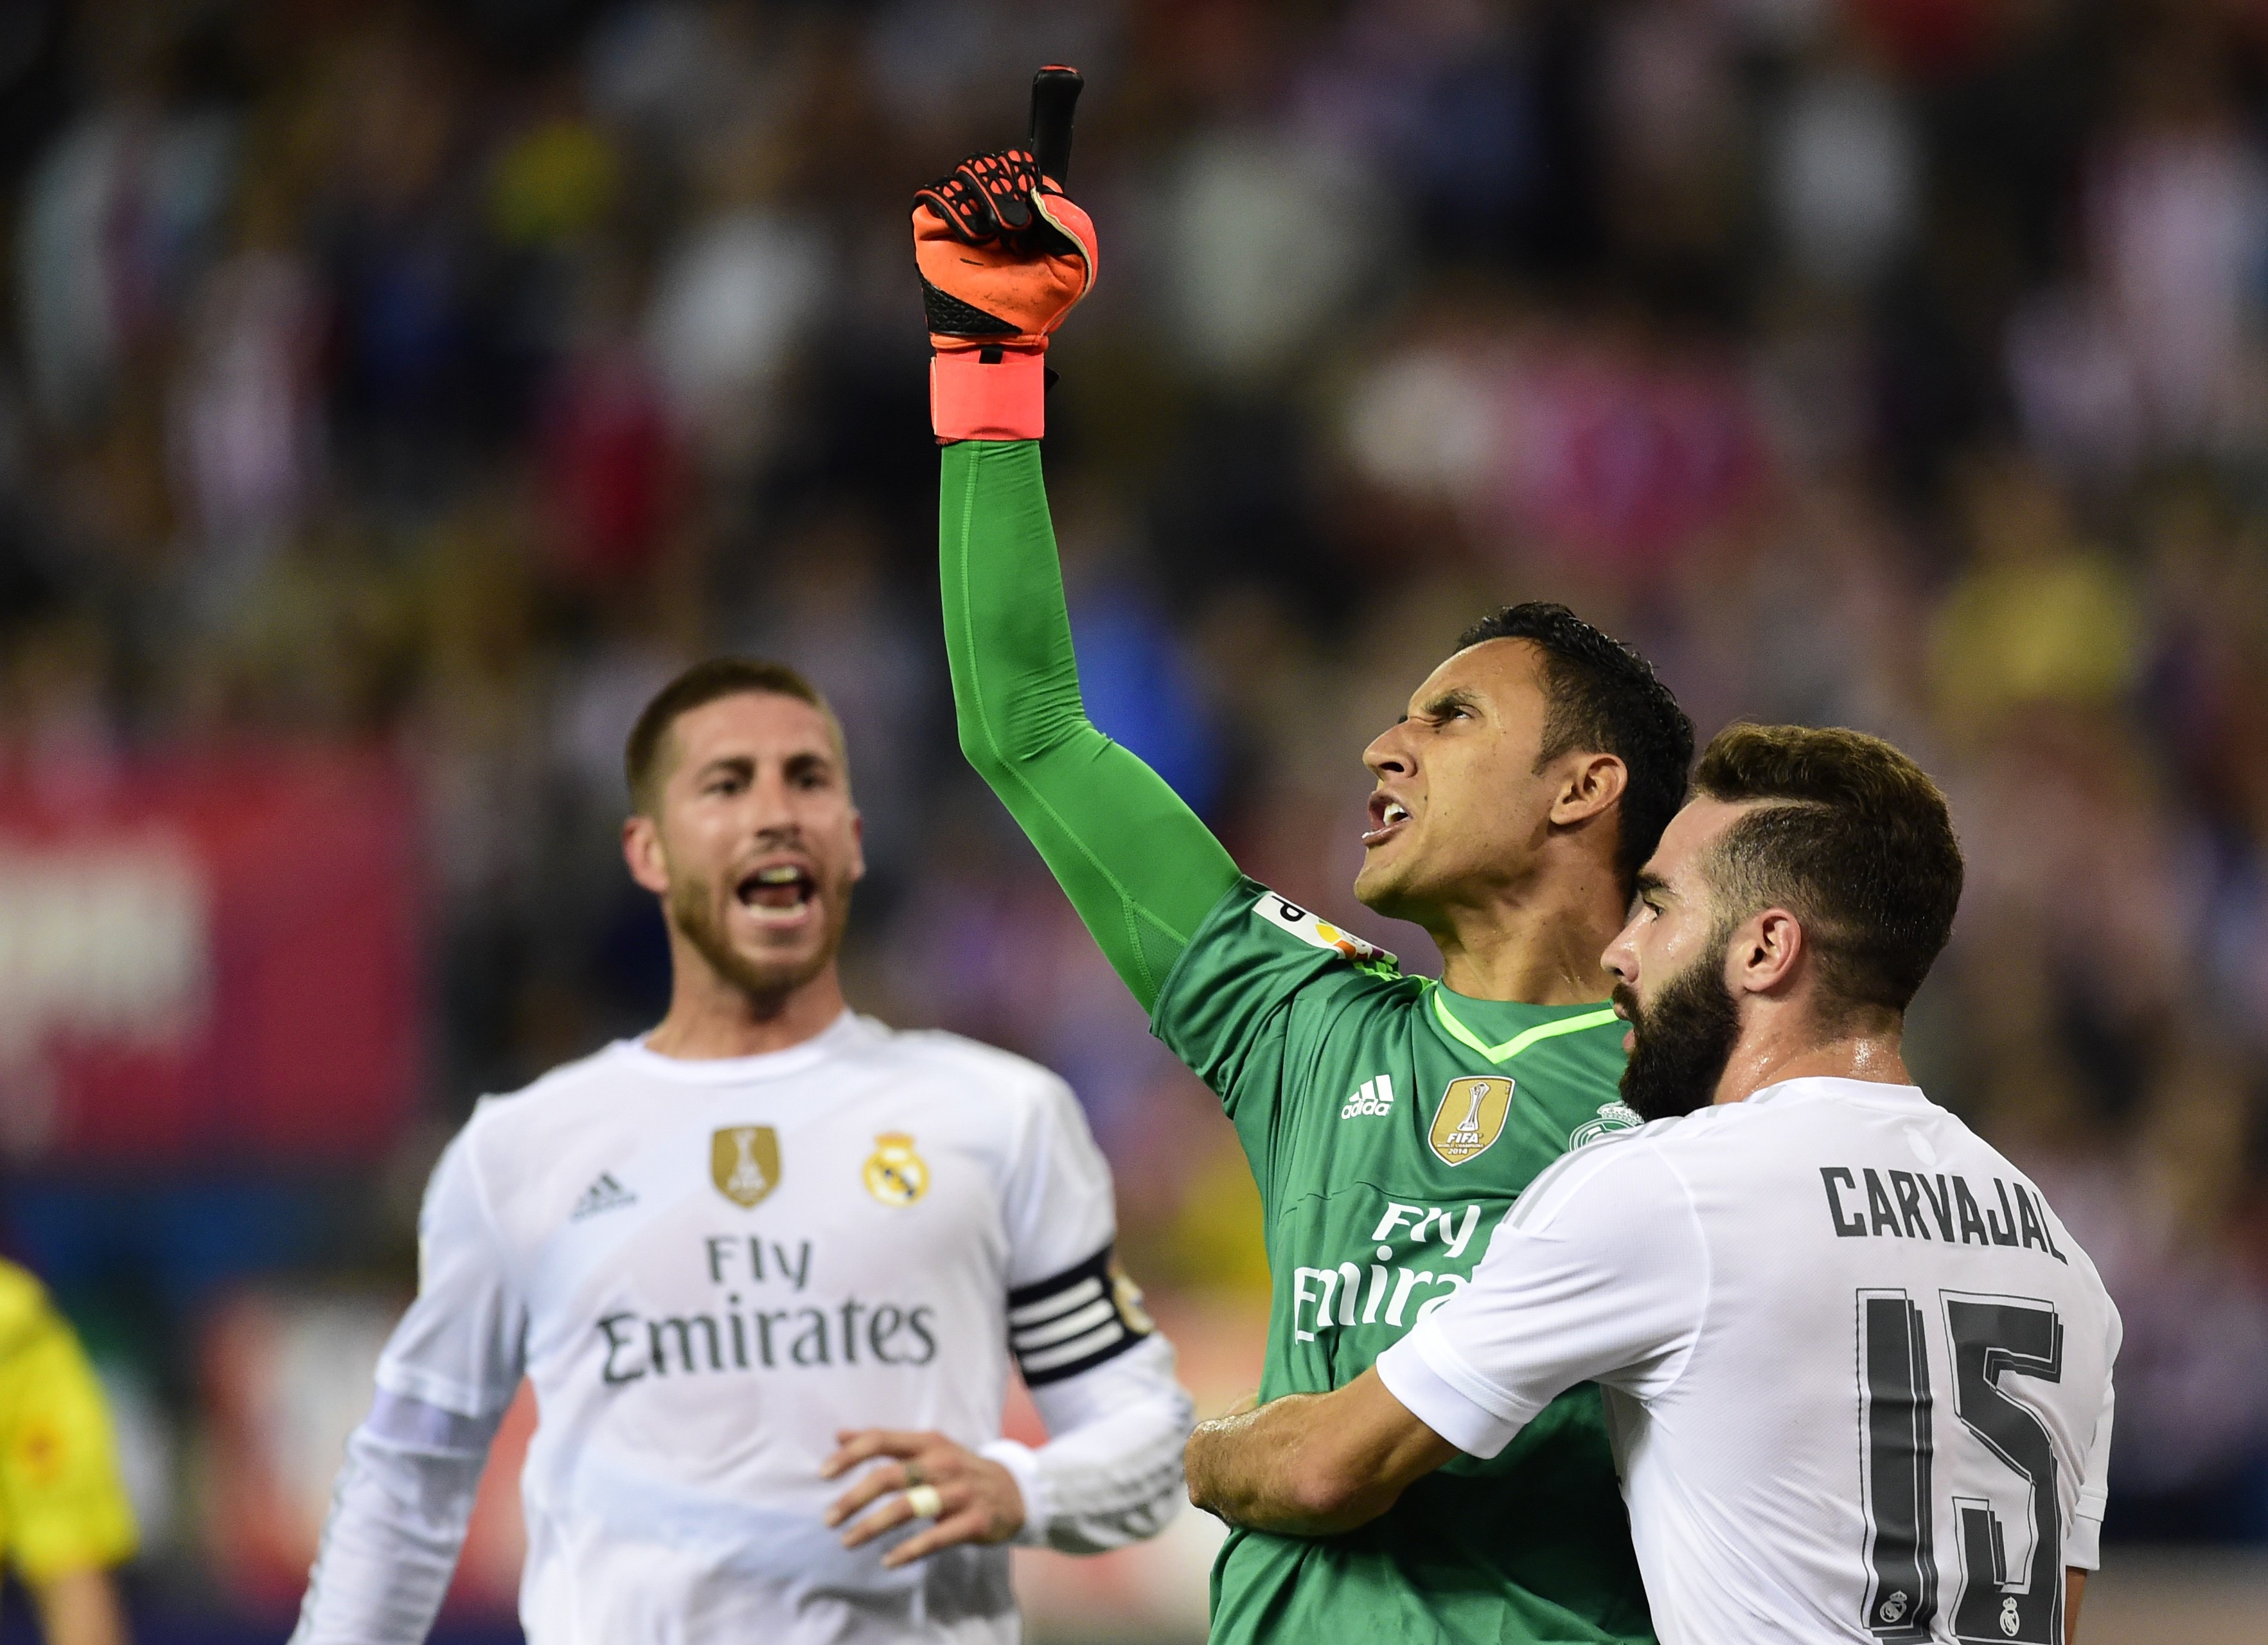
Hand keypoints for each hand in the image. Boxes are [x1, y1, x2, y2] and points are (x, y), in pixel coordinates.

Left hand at [822, 1428, 1026, 1567]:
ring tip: (848, 1541)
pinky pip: (936, 1538)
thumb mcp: (927, 1448)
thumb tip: (839, 1434)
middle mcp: (942, 1463)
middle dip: (854, 1498)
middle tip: (828, 1519)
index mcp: (928, 1442)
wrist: (1016, 1490)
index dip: (850, 1455)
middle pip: (890, 1477)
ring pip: (908, 1508)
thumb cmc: (959, 1469)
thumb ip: (885, 1442)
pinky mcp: (973, 1521)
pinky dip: (909, 1550)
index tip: (823, 1473)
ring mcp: (960, 1492)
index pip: (882, 1440)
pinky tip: (888, 1561)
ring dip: (873, 1526)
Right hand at [912, 149, 1096, 351]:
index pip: (1022, 167)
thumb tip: (1049, 194)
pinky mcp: (933, 227)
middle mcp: (993, 208)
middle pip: (994, 163)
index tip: (1036, 206)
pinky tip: (972, 236)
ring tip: (995, 232)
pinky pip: (937, 195)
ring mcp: (962, 216)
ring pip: (967, 171)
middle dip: (1007, 185)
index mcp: (1025, 211)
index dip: (1028, 176)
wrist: (995, 338)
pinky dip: (955, 209)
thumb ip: (1077, 230)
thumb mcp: (1073, 273)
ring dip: (984, 195)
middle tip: (1017, 224)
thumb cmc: (1031, 309)